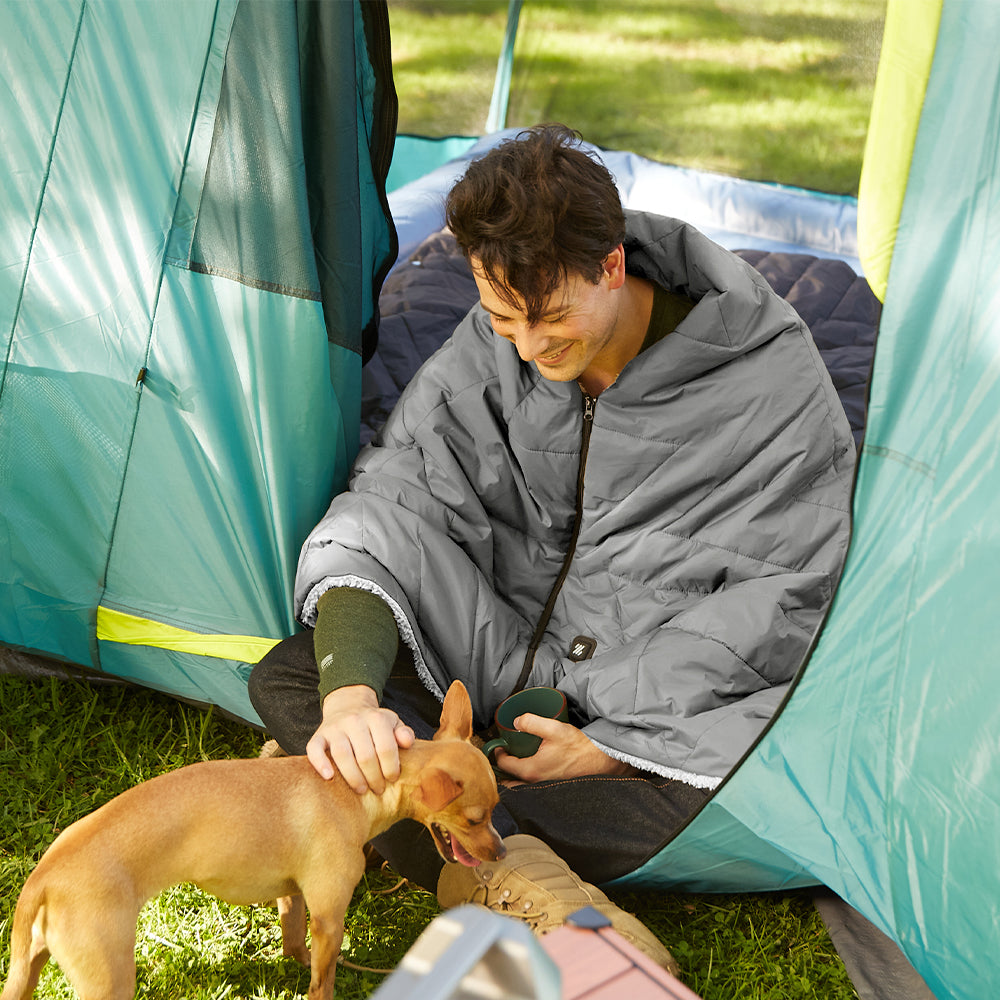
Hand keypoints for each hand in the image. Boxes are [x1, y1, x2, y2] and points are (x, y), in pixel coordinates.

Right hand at [305, 685, 413, 793]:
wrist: (348, 706)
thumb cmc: (375, 724)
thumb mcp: (393, 723)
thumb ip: (404, 733)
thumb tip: (407, 742)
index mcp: (376, 717)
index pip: (386, 747)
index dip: (391, 767)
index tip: (392, 779)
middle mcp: (354, 720)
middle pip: (365, 755)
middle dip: (374, 778)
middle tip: (378, 789)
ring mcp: (335, 728)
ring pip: (342, 755)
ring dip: (353, 777)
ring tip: (362, 790)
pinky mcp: (319, 735)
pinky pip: (314, 749)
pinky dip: (320, 764)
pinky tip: (329, 777)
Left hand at [493, 714, 634, 784]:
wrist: (599, 759)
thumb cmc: (579, 747)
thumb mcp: (554, 728)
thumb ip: (532, 722)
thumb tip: (515, 722)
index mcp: (531, 770)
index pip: (504, 764)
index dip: (498, 752)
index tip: (499, 743)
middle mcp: (535, 783)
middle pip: (509, 780)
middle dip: (502, 768)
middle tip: (503, 753)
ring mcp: (544, 787)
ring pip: (520, 785)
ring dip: (513, 775)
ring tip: (514, 759)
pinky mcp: (552, 786)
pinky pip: (532, 785)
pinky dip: (525, 778)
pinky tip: (531, 764)